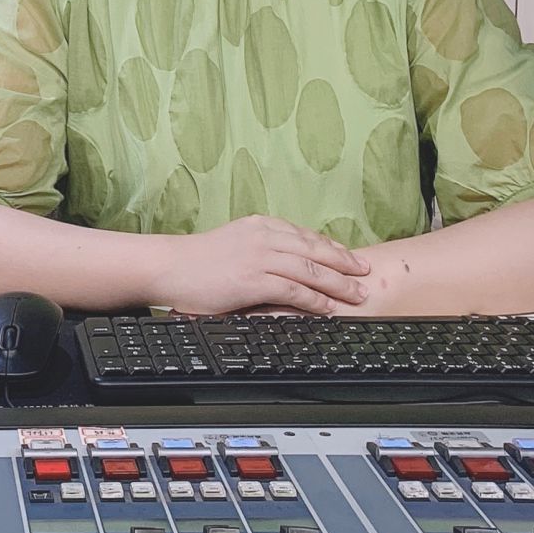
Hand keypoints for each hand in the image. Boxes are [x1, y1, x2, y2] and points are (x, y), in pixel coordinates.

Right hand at [153, 216, 369, 315]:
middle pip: (315, 249)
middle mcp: (264, 237)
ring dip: (338, 284)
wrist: (168, 266)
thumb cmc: (195, 261)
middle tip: (365, 273)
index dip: (331, 247)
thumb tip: (282, 264)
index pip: (305, 234)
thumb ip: (259, 249)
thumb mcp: (232, 242)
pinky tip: (328, 307)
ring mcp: (260, 258)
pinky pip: (294, 291)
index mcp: (259, 225)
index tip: (348, 257)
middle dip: (344, 263)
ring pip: (311, 270)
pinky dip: (315, 300)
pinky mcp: (254, 281)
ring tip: (356, 294)